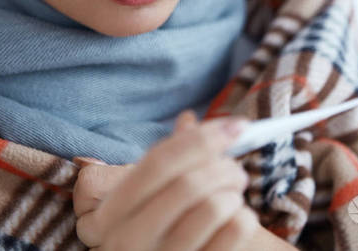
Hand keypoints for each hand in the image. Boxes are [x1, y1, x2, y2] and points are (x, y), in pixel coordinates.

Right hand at [73, 110, 259, 250]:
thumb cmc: (153, 229)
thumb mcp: (146, 197)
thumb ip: (166, 160)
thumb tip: (188, 119)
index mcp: (113, 211)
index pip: (158, 162)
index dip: (201, 138)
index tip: (235, 126)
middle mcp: (129, 239)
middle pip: (188, 184)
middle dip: (223, 167)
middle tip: (237, 169)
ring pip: (213, 207)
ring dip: (233, 192)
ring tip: (233, 194)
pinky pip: (233, 233)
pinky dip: (245, 217)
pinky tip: (238, 217)